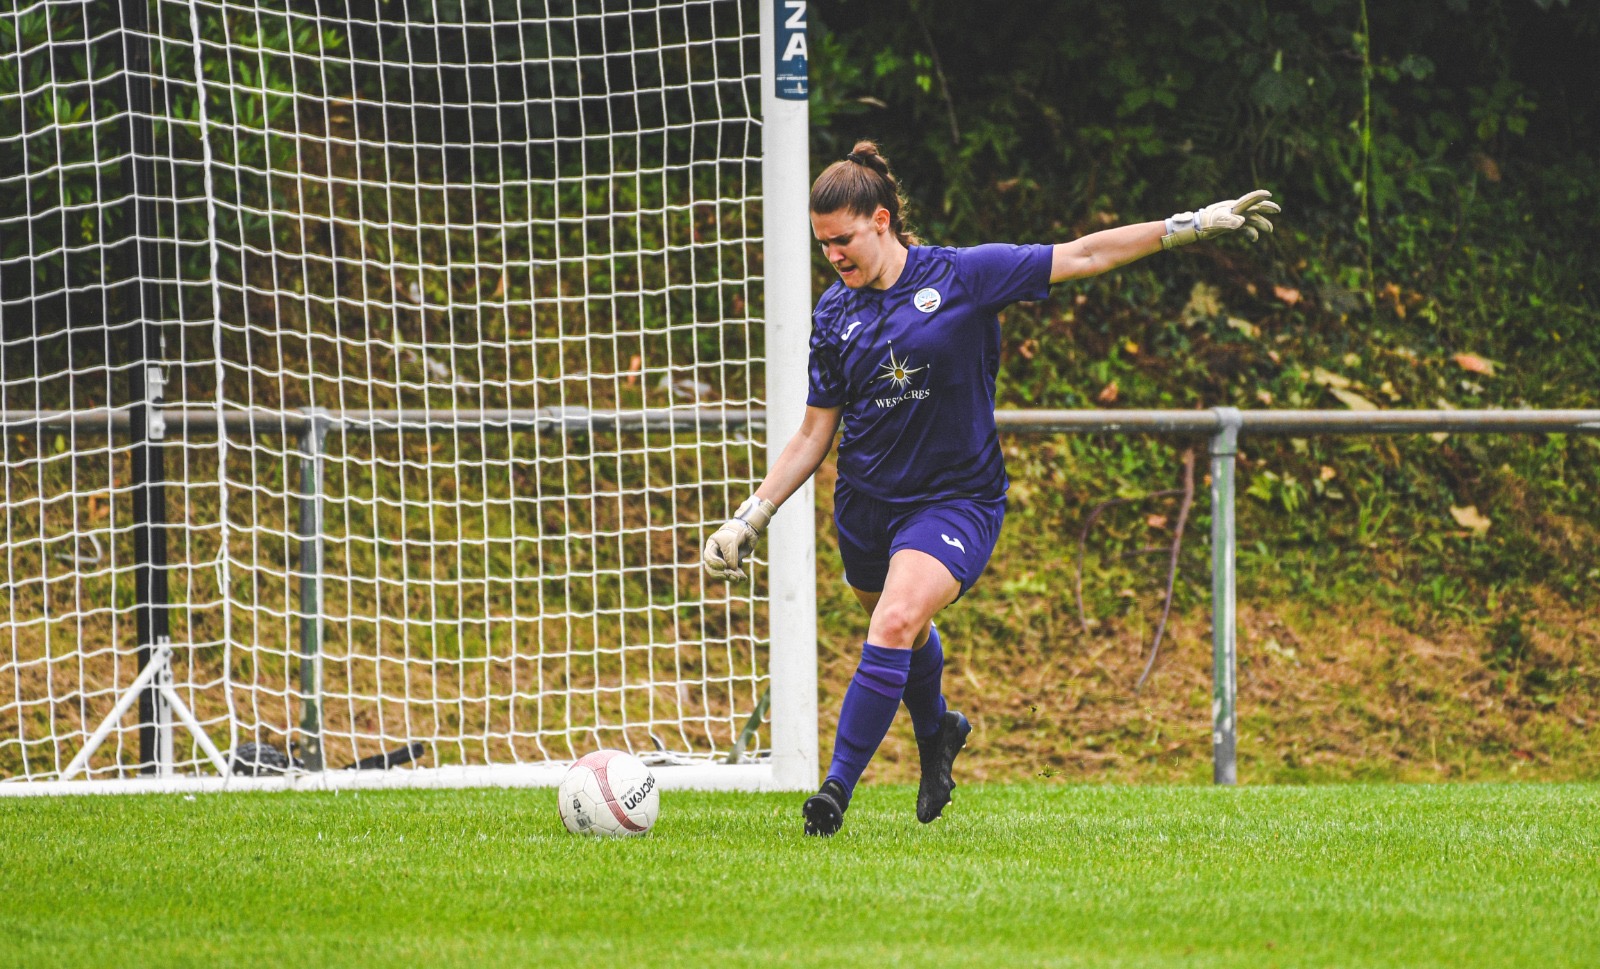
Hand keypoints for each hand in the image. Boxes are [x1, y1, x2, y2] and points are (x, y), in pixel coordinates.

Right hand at [702, 496, 776, 580]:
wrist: (749, 530)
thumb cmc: (737, 532)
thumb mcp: (732, 542)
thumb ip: (730, 556)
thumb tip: (731, 569)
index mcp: (712, 546)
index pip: (708, 558)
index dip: (714, 563)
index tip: (724, 566)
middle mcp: (716, 555)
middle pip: (713, 569)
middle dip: (723, 574)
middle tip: (734, 576)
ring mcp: (724, 560)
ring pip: (722, 574)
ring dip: (731, 577)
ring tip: (741, 577)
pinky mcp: (733, 564)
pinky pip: (732, 574)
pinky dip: (737, 576)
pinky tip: (744, 577)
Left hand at [1161, 190, 1279, 249]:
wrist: (1197, 227)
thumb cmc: (1208, 223)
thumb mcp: (1219, 222)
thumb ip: (1231, 222)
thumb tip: (1242, 223)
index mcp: (1234, 207)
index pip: (1249, 200)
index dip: (1259, 197)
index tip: (1268, 194)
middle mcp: (1236, 210)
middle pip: (1254, 207)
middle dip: (1266, 208)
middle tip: (1278, 210)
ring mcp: (1234, 217)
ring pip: (1251, 219)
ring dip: (1261, 224)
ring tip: (1270, 230)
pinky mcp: (1231, 225)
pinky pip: (1245, 228)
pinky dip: (1250, 232)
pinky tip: (1255, 239)